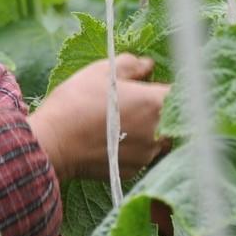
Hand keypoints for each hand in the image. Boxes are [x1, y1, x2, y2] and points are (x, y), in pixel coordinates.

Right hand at [28, 53, 170, 183]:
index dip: (172, 87)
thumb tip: (148, 66)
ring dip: (150, 130)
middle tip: (138, 102)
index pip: (183, 93)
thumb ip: (132, 65)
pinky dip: (135, 146)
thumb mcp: (101, 71)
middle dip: (162, 110)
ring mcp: (148, 155)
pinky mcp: (135, 171)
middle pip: (176, 120)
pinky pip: (145, 156)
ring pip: (161, 140)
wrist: (53, 142)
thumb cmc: (77, 101)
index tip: (156, 84)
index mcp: (155, 103)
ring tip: (124, 122)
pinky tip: (114, 139)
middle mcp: (159, 132)